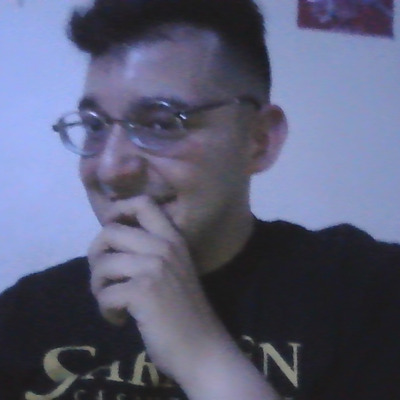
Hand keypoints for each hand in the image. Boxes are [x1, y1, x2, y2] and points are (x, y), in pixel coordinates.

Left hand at [88, 195, 229, 379]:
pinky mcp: (142, 292)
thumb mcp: (175, 271)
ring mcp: (153, 268)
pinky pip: (105, 294)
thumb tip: (112, 245)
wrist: (203, 348)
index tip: (111, 229)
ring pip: (103, 263)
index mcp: (173, 239)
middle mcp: (164, 247)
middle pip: (110, 231)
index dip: (118, 210)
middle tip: (105, 277)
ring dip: (98, 286)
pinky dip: (106, 310)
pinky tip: (119, 319)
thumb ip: (151, 252)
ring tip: (111, 302)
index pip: (143, 203)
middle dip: (97, 254)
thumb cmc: (187, 312)